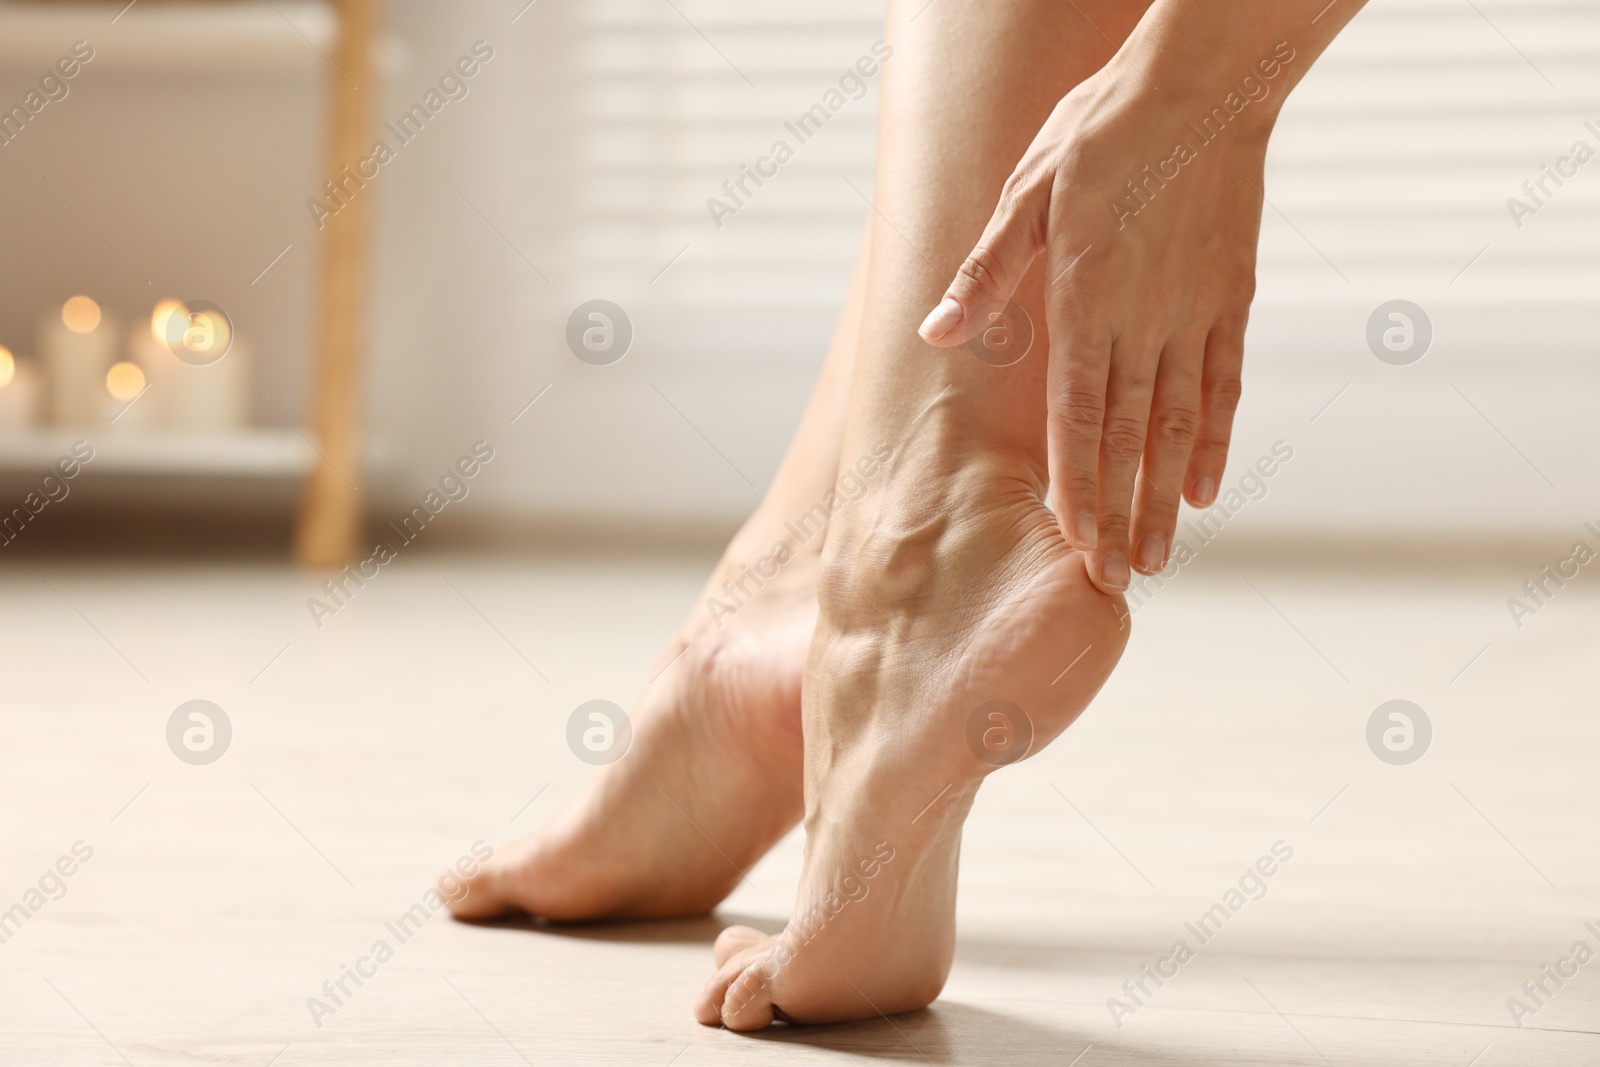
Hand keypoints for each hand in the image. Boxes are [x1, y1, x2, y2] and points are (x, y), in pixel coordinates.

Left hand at [918, 57, 1272, 593]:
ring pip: (1181, 422)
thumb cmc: (1103, 131)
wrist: (1204, 83)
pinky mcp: (1230, 298)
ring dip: (1167, 494)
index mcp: (1087, 299)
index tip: (1077, 545)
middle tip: (1117, 579)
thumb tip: (934, 328)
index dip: (1079, 484)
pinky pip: (1224, 383)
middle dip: (1121, 511)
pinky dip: (1217, 438)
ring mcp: (1194, 313)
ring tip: (1160, 555)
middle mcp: (1145, 319)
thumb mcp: (1027, 191)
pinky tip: (1206, 485)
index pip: (1080, 414)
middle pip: (1132, 436)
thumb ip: (986, 270)